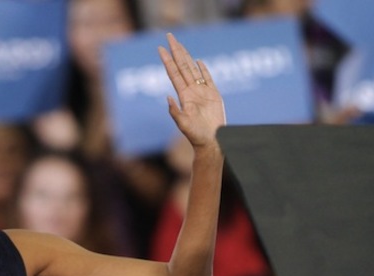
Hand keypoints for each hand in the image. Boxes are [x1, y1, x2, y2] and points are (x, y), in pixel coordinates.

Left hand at [157, 33, 225, 149]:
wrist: (211, 141)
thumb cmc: (196, 136)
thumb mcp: (182, 124)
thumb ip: (175, 111)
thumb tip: (168, 97)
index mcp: (184, 96)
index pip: (173, 73)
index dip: (167, 60)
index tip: (160, 48)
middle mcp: (191, 91)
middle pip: (182, 66)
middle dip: (176, 51)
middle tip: (169, 36)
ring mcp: (202, 92)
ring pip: (193, 69)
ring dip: (186, 56)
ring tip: (180, 44)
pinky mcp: (214, 95)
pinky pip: (208, 78)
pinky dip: (203, 69)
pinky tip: (198, 61)